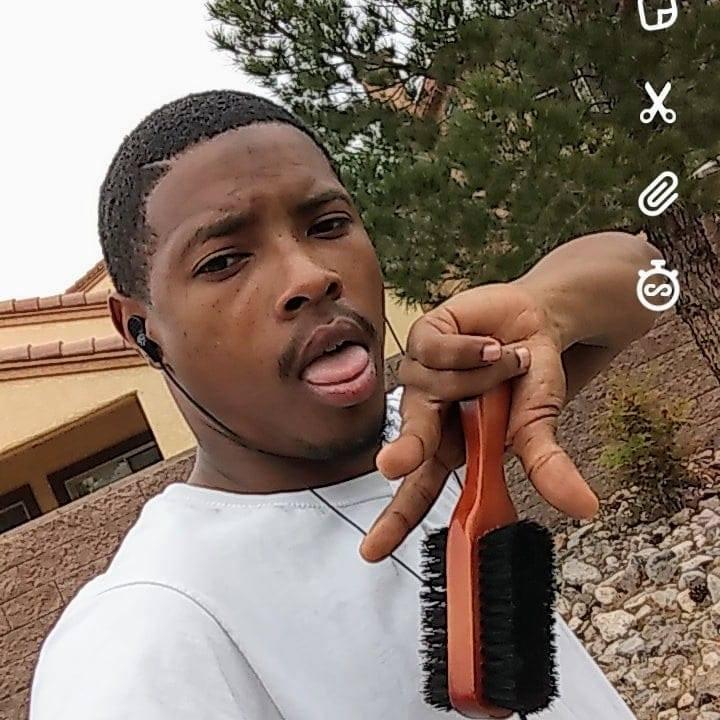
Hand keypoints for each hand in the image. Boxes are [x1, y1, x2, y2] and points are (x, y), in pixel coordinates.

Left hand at [360, 282, 598, 561]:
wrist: (537, 322)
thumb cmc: (531, 378)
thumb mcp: (539, 425)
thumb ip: (547, 463)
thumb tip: (584, 506)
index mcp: (451, 446)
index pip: (419, 491)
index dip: (395, 521)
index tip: (372, 552)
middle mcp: (429, 414)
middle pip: (410, 441)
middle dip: (406, 452)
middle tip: (394, 465)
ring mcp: (421, 374)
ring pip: (436, 388)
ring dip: (484, 378)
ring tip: (506, 363)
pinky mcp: (422, 337)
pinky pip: (436, 350)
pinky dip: (471, 350)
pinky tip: (490, 344)